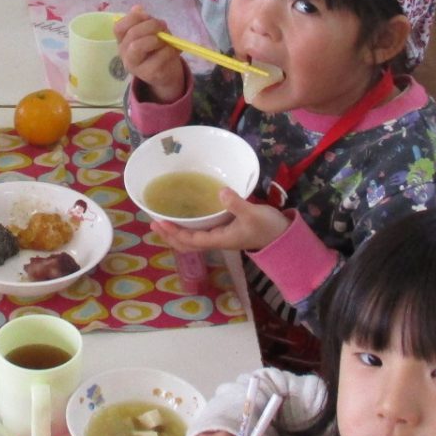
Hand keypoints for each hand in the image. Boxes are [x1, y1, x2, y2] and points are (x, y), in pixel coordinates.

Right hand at [114, 5, 185, 103]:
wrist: (166, 74)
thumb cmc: (156, 49)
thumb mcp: (150, 33)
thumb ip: (144, 21)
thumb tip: (137, 8)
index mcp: (123, 41)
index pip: (119, 27)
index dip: (133, 18)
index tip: (147, 15)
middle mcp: (124, 53)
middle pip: (131, 34)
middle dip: (150, 26)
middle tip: (163, 26)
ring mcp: (134, 65)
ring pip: (138, 46)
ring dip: (156, 39)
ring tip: (166, 40)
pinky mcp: (148, 73)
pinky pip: (158, 57)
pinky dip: (169, 50)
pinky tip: (173, 50)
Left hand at [154, 189, 289, 253]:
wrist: (283, 237)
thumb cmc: (267, 226)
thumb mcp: (253, 214)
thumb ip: (236, 204)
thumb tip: (220, 191)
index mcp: (219, 239)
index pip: (190, 240)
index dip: (173, 232)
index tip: (158, 222)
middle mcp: (216, 241)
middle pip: (186, 244)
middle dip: (169, 236)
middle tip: (153, 223)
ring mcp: (220, 237)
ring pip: (192, 240)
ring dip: (176, 234)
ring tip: (162, 222)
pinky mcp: (224, 232)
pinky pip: (200, 234)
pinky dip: (187, 229)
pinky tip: (184, 219)